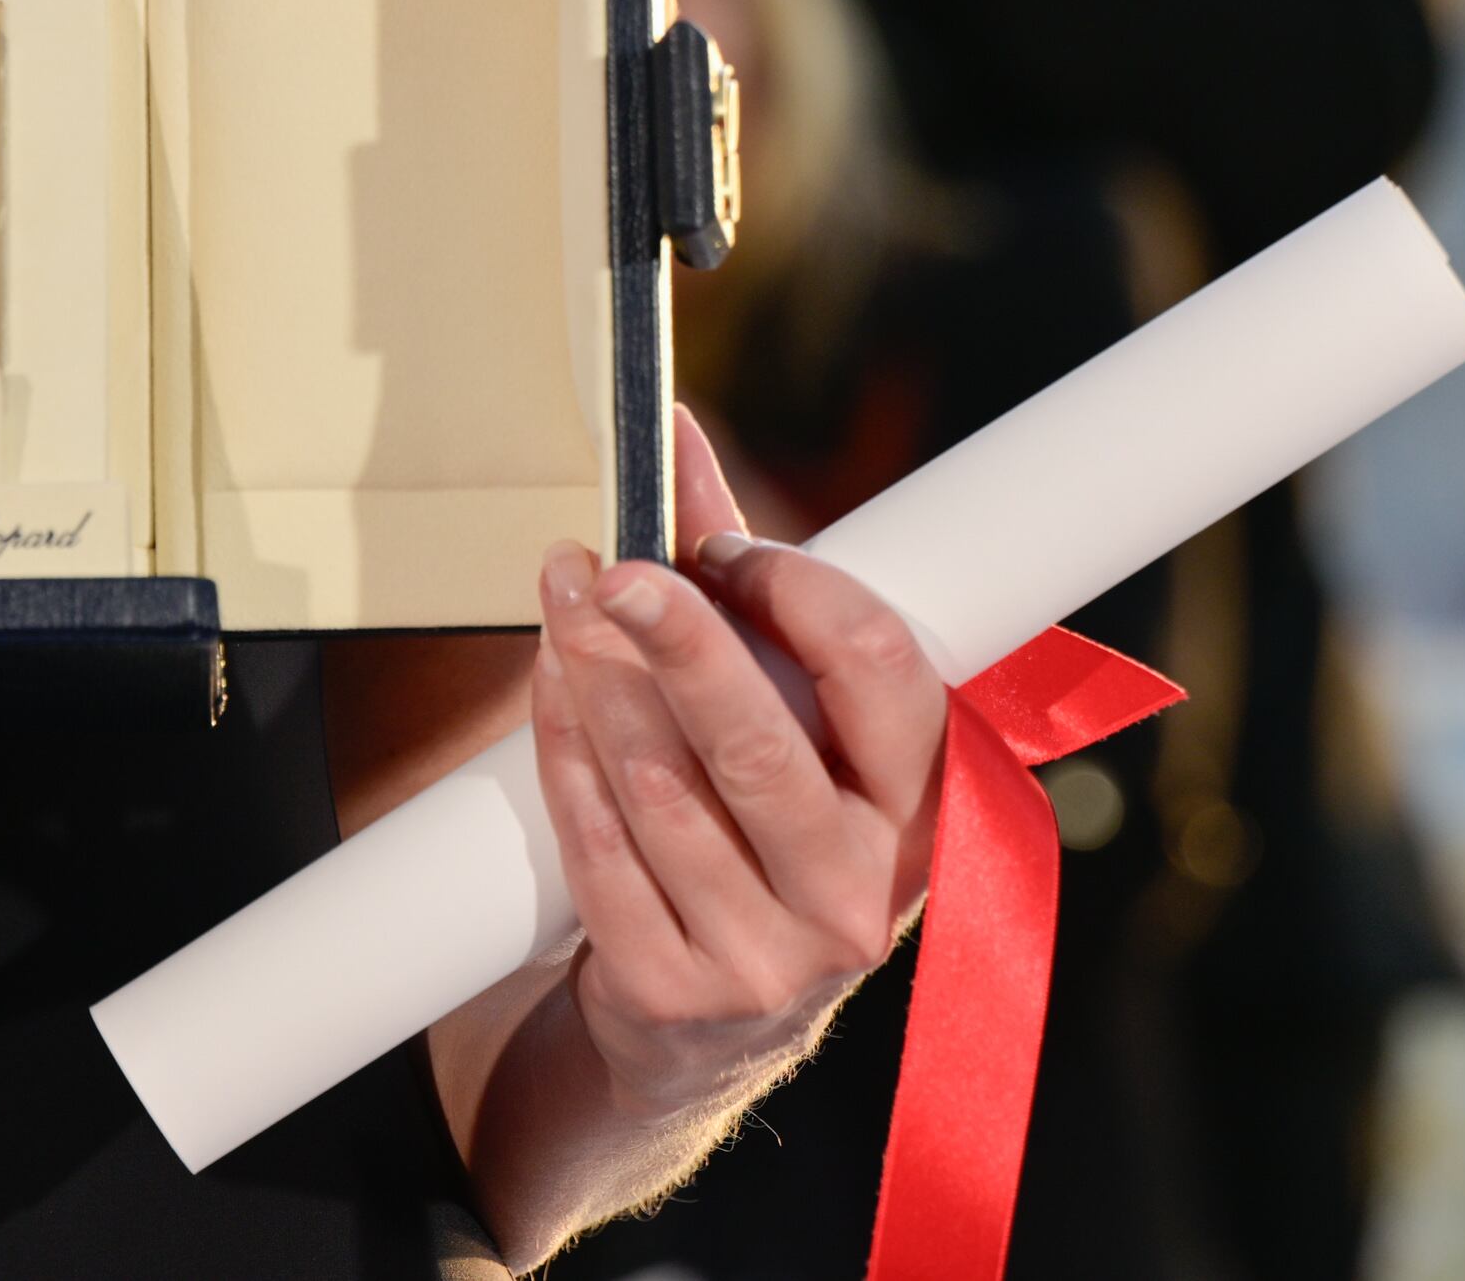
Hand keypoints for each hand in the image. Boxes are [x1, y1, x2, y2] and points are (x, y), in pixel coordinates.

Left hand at [530, 414, 944, 1114]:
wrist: (702, 1031)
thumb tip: (668, 432)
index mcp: (917, 807)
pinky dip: (563, 756)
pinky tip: (547, 689)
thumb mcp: (786, 712)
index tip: (718, 543)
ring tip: (561, 600)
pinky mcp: (675, 996)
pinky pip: (599, 852)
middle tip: (609, 563)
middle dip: (674, 637)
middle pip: (759, 742)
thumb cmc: (756, 827)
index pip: (882, 672)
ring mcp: (770, 959)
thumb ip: (735, 577)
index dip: (795, 590)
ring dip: (595, 682)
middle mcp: (860, 893)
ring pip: (662, 791)